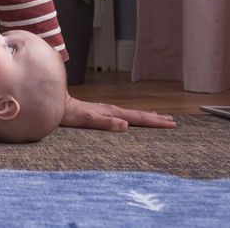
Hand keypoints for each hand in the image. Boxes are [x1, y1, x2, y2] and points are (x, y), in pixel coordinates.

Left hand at [61, 94, 175, 131]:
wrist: (57, 104)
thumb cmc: (70, 114)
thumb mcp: (87, 120)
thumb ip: (105, 122)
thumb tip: (126, 125)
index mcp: (112, 113)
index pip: (138, 117)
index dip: (155, 122)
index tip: (171, 124)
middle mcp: (112, 110)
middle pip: (139, 114)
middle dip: (156, 118)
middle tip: (173, 121)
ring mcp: (107, 110)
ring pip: (132, 113)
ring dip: (147, 116)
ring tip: (160, 118)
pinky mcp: (101, 112)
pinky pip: (124, 115)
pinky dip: (134, 117)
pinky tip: (133, 119)